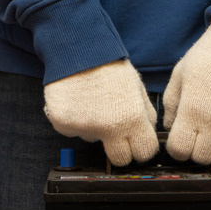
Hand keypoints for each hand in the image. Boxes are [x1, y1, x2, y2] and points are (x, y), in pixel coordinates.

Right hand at [44, 60, 158, 165]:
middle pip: (120, 159)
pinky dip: (76, 121)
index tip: (138, 143)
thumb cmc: (110, 67)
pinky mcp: (62, 124)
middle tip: (116, 130)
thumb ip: (146, 115)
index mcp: (132, 119)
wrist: (78, 50)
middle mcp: (107, 128)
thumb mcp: (138, 88)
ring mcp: (83, 128)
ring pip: (94, 141)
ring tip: (94, 103)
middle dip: (121, 148)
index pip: (144, 152)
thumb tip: (148, 136)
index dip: (142, 148)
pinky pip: (74, 132)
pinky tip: (78, 102)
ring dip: (96, 129)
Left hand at [163, 21, 210, 164]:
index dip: (179, 148)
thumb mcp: (180, 74)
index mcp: (193, 111)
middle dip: (201, 146)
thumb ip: (171, 105)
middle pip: (204, 157)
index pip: (180, 151)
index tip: (183, 141)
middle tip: (205, 130)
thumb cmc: (210, 54)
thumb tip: (171, 129)